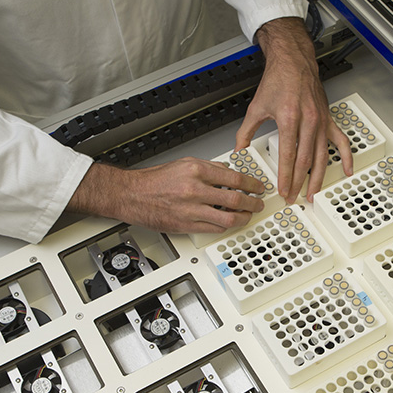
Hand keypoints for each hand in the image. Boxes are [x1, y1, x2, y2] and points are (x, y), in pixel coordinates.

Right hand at [66, 159, 264, 232]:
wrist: (132, 195)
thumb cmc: (155, 180)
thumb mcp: (184, 163)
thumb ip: (209, 167)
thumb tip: (229, 172)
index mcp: (196, 171)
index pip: (235, 179)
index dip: (253, 184)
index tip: (259, 188)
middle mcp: (195, 190)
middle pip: (236, 200)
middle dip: (253, 203)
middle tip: (258, 204)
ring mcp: (191, 210)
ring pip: (228, 218)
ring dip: (243, 218)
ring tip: (247, 216)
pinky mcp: (186, 225)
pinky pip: (214, 229)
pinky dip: (224, 226)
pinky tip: (228, 222)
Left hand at [237, 17, 352, 202]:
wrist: (294, 61)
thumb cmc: (278, 79)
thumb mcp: (257, 107)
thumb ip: (246, 132)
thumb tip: (239, 150)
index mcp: (289, 118)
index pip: (289, 156)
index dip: (286, 176)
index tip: (283, 190)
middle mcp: (308, 121)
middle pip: (306, 160)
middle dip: (299, 182)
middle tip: (295, 197)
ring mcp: (321, 121)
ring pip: (323, 156)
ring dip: (318, 178)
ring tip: (313, 193)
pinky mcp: (328, 119)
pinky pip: (341, 141)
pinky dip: (346, 157)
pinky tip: (347, 170)